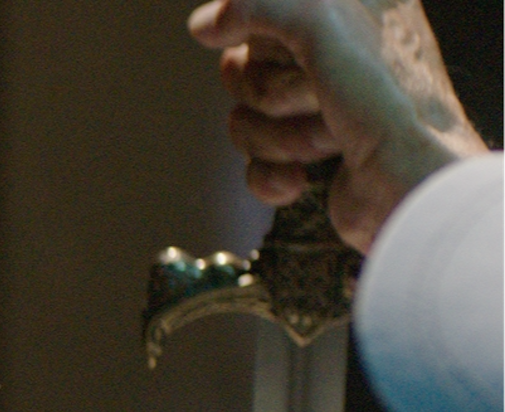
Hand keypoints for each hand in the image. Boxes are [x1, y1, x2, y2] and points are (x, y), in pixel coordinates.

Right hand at [188, 0, 488, 250]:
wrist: (413, 185)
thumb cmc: (391, 101)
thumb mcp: (320, 22)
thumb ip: (258, 3)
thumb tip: (207, 24)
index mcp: (352, 11)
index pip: (265, 15)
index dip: (262, 36)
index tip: (281, 47)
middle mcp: (339, 56)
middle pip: (247, 68)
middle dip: (273, 94)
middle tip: (317, 93)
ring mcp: (326, 109)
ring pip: (248, 119)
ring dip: (278, 138)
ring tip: (329, 137)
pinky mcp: (314, 157)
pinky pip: (256, 163)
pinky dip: (271, 175)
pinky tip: (300, 177)